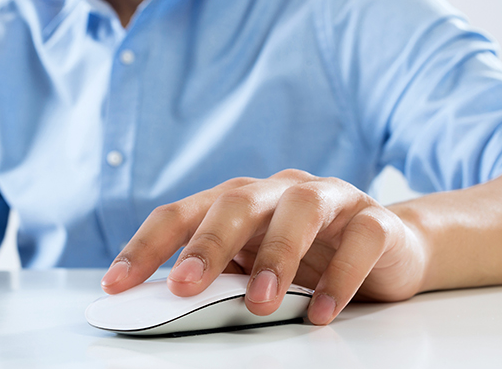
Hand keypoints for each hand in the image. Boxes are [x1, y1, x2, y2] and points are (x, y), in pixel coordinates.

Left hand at [101, 169, 428, 324]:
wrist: (385, 246)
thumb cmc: (306, 255)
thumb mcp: (254, 264)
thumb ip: (219, 275)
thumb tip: (165, 304)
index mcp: (238, 199)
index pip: (182, 214)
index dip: (146, 246)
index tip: (116, 283)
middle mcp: (277, 191)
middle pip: (235, 202)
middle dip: (206, 244)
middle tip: (183, 285)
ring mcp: (328, 198)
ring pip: (298, 211)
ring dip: (276, 256)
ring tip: (260, 303)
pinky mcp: (373, 219)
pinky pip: (359, 238)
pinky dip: (340, 275)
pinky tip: (321, 309)